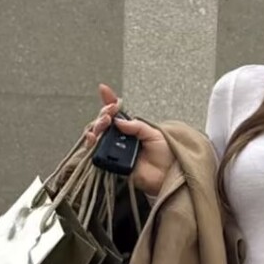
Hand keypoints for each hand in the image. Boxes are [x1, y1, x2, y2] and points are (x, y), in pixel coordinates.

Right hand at [82, 82, 174, 199]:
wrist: (170, 174)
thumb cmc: (167, 154)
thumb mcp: (154, 133)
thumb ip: (136, 126)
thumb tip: (117, 120)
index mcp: (131, 129)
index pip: (116, 113)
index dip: (109, 101)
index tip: (103, 89)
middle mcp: (120, 139)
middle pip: (103, 123)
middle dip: (103, 115)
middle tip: (109, 114)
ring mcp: (115, 151)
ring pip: (97, 136)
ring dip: (97, 126)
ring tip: (104, 122)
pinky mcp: (111, 164)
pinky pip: (97, 154)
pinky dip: (92, 144)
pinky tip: (93, 137)